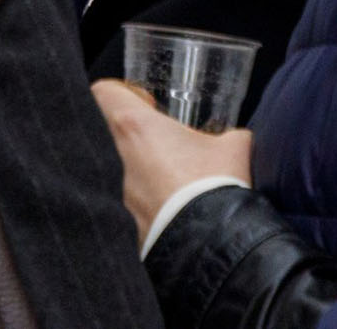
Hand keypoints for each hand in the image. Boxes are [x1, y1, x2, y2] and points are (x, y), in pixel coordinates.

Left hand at [90, 79, 252, 240]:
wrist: (212, 245)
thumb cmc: (216, 188)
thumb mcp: (234, 147)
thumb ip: (229, 132)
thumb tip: (235, 136)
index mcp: (134, 127)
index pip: (102, 91)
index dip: (123, 94)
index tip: (148, 107)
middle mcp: (113, 158)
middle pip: (101, 131)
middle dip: (126, 135)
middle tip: (155, 144)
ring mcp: (112, 194)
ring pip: (109, 170)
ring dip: (134, 171)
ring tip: (165, 182)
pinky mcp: (118, 225)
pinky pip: (118, 206)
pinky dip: (138, 203)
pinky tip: (165, 210)